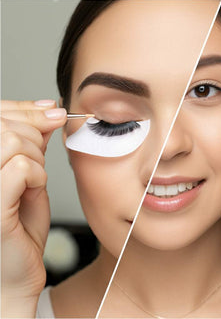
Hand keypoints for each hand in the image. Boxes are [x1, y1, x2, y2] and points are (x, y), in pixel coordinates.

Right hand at [1, 100, 66, 316]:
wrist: (16, 272)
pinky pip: (20, 168)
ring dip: (37, 157)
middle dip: (36, 133)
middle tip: (44, 153)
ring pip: (12, 141)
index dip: (27, 109)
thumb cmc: (20, 228)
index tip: (54, 110)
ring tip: (35, 179)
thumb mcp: (29, 179)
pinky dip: (37, 175)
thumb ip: (32, 148)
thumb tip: (47, 114)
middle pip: (5, 125)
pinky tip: (33, 190)